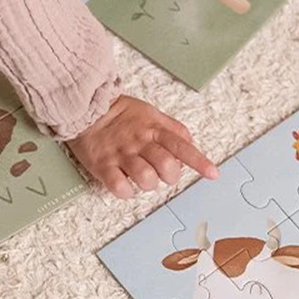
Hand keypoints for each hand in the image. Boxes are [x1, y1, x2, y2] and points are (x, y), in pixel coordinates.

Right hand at [67, 95, 218, 197]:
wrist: (85, 107)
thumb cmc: (120, 113)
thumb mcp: (151, 113)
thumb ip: (172, 128)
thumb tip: (191, 143)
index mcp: (154, 129)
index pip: (182, 146)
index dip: (199, 161)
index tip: (213, 174)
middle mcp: (140, 142)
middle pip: (166, 166)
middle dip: (169, 176)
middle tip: (162, 173)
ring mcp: (121, 154)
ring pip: (146, 179)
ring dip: (149, 184)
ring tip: (142, 177)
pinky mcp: (103, 165)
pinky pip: (120, 187)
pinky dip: (127, 192)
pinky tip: (125, 185)